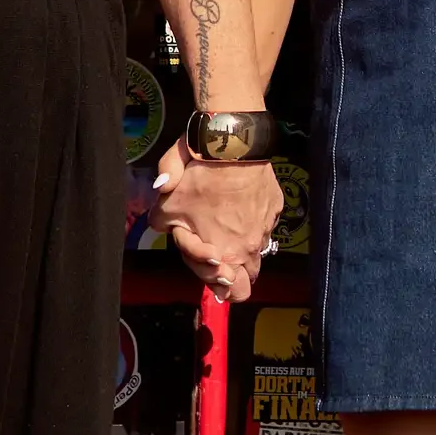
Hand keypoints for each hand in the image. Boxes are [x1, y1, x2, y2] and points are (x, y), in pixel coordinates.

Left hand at [151, 147, 282, 301]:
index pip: (225, 290)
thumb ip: (161, 221)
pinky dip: (252, 221)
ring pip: (257, 253)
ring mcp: (266, 227)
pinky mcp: (275, 207)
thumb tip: (162, 225)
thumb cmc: (199, 176)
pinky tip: (239, 204)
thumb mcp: (167, 202)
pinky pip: (264, 224)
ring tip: (226, 226)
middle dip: (232, 276)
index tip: (200, 251)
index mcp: (224, 254)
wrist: (233, 144)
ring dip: (241, 248)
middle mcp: (250, 248)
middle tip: (217, 256)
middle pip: (246, 283)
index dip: (206, 273)